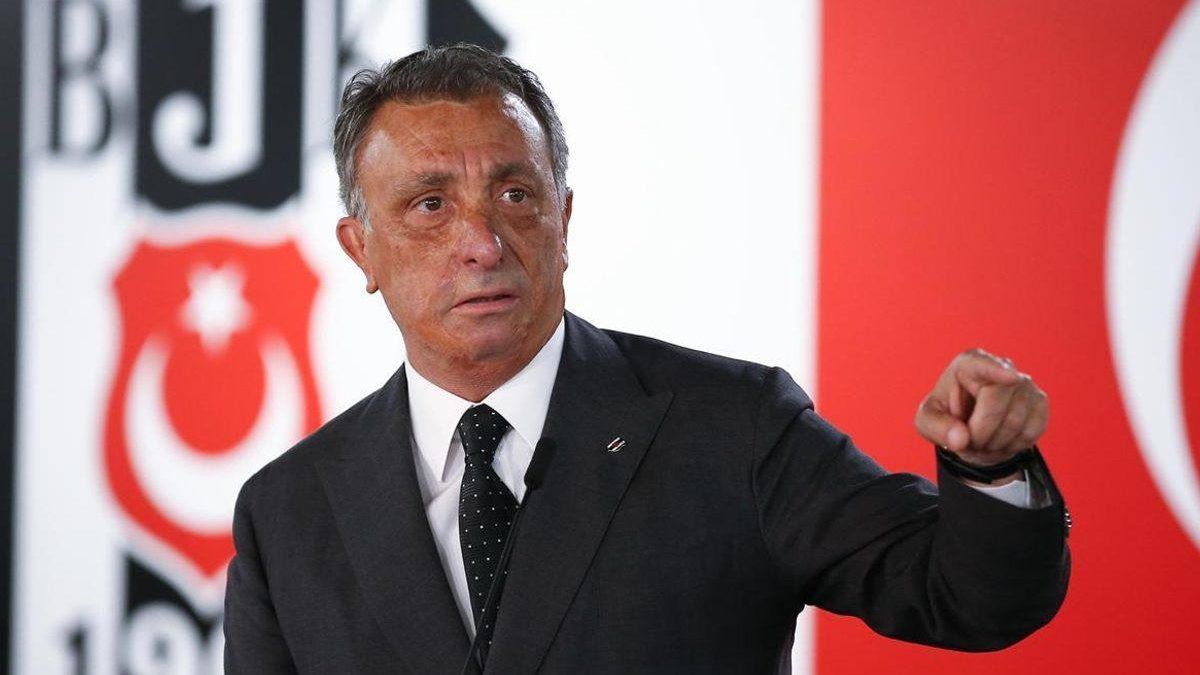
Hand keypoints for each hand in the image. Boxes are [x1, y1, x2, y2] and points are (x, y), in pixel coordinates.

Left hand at [914, 349, 1047, 467]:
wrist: (972, 427)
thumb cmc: (947, 415)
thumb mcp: (927, 421)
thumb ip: (936, 427)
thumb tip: (960, 438)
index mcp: (969, 363)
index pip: (983, 364)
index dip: (997, 371)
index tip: (1011, 377)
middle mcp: (1001, 366)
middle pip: (996, 405)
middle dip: (980, 433)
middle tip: (969, 441)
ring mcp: (1024, 383)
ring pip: (1016, 422)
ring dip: (995, 444)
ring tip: (982, 440)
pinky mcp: (1039, 401)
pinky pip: (1031, 431)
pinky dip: (1013, 445)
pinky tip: (1000, 440)